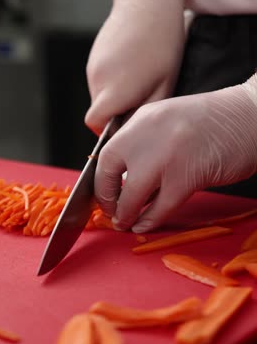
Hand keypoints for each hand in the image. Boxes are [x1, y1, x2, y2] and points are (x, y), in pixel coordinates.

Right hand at [85, 0, 184, 133]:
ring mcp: (93, 68)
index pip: (95, 123)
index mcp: (115, 90)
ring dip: (115, 96)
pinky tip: (131, 68)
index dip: (107, 130)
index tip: (125, 125)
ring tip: (139, 80)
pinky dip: (112, 82)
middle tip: (141, 100)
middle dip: (116, 113)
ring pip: (99, 96)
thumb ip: (145, 112)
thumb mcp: (164, 84)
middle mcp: (98, 80)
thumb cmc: (163, 44)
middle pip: (99, 111)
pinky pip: (99, 81)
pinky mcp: (94, 58)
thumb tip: (132, 130)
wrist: (149, 2)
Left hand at [94, 75, 256, 231]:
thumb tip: (124, 179)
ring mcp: (167, 155)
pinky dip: (149, 221)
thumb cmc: (213, 124)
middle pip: (111, 174)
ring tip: (125, 224)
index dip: (102, 181)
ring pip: (133, 194)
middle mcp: (148, 134)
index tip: (105, 196)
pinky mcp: (187, 176)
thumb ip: (145, 144)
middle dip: (107, 199)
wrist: (250, 116)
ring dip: (126, 214)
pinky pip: (160, 207)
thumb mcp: (168, 123)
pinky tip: (144, 226)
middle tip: (112, 213)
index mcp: (143, 119)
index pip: (106, 154)